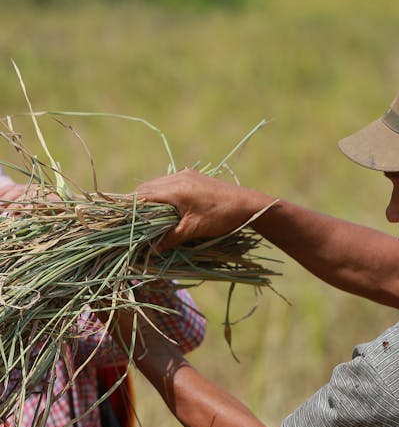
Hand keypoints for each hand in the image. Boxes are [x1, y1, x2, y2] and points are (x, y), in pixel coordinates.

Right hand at [135, 169, 272, 248]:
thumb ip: (171, 238)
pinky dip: (162, 195)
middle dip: (137, 204)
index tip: (121, 220)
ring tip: (145, 217)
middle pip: (147, 188)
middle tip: (131, 222)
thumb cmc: (221, 218)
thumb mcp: (193, 230)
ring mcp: (185, 175)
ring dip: (150, 199)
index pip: (142, 195)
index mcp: (174, 189)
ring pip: (157, 185)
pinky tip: (164, 208)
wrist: (248, 205)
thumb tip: (152, 251)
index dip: (130, 208)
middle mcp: (177, 178)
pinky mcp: (193, 177)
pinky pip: (169, 184)